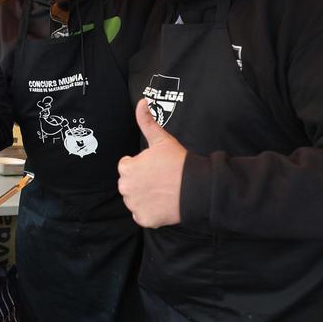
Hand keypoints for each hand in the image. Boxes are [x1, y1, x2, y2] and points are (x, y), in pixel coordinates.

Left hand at [117, 99, 187, 227]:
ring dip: (144, 197)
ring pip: (134, 200)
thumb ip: (146, 121)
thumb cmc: (178, 162)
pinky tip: (163, 204)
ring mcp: (134, 205)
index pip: (127, 167)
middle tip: (160, 179)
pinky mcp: (144, 219)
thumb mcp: (161, 140)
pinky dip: (150, 212)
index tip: (156, 167)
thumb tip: (141, 101)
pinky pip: (142, 215)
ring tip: (163, 191)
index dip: (142, 166)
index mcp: (126, 168)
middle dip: (141, 182)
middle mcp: (126, 188)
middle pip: (129, 184)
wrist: (197, 187)